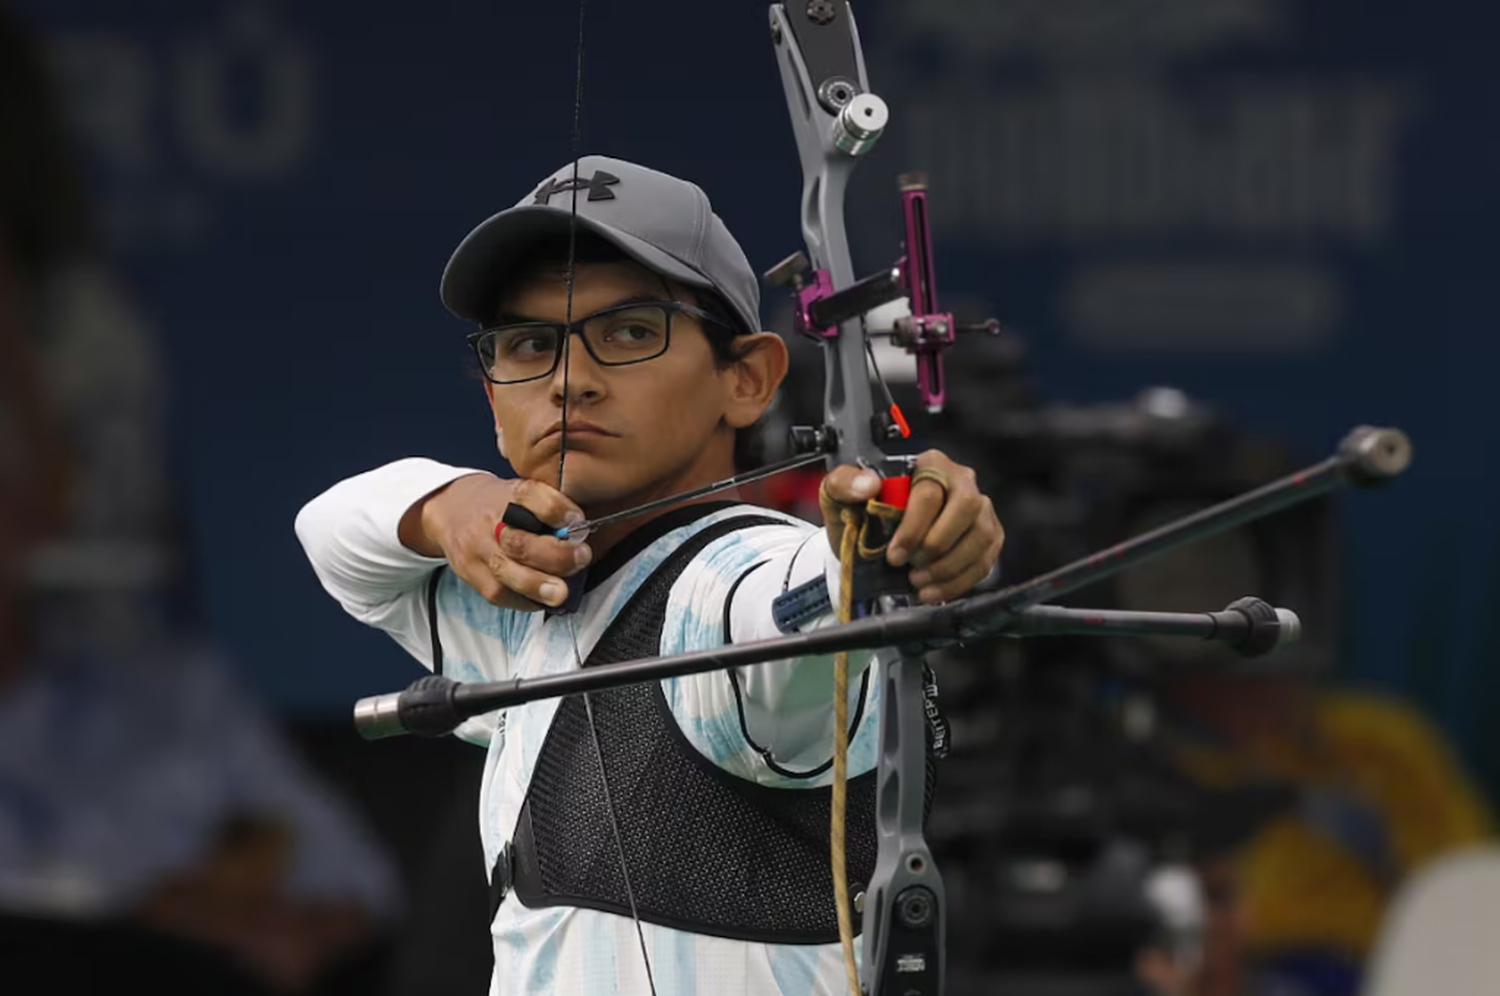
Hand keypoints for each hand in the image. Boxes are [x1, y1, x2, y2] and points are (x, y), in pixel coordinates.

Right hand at [402, 474, 589, 609]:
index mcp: (509, 494)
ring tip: (560, 593)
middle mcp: (490, 522)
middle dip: (555, 557)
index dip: (558, 511)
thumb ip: (552, 510)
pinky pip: (499, 594)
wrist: (452, 510)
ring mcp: (478, 549)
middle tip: (580, 560)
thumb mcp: (524, 493)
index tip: (578, 523)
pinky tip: (541, 599)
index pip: (531, 496)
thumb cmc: (499, 505)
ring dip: (538, 586)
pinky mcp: (471, 573)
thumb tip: (579, 534)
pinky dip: (525, 600)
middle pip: (519, 542)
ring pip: (506, 574)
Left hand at [818, 450, 1003, 604]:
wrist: (870, 540)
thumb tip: (868, 485)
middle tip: (911, 569)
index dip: (914, 528)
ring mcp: (979, 509)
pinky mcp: (988, 536)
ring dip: (950, 567)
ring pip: (981, 536)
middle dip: (937, 546)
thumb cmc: (861, 512)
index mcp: (928, 464)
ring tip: (920, 582)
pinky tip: (934, 591)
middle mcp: (961, 481)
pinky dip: (960, 582)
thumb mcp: (839, 494)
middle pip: (966, 509)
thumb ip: (844, 482)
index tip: (895, 555)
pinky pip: (985, 560)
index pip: (930, 493)